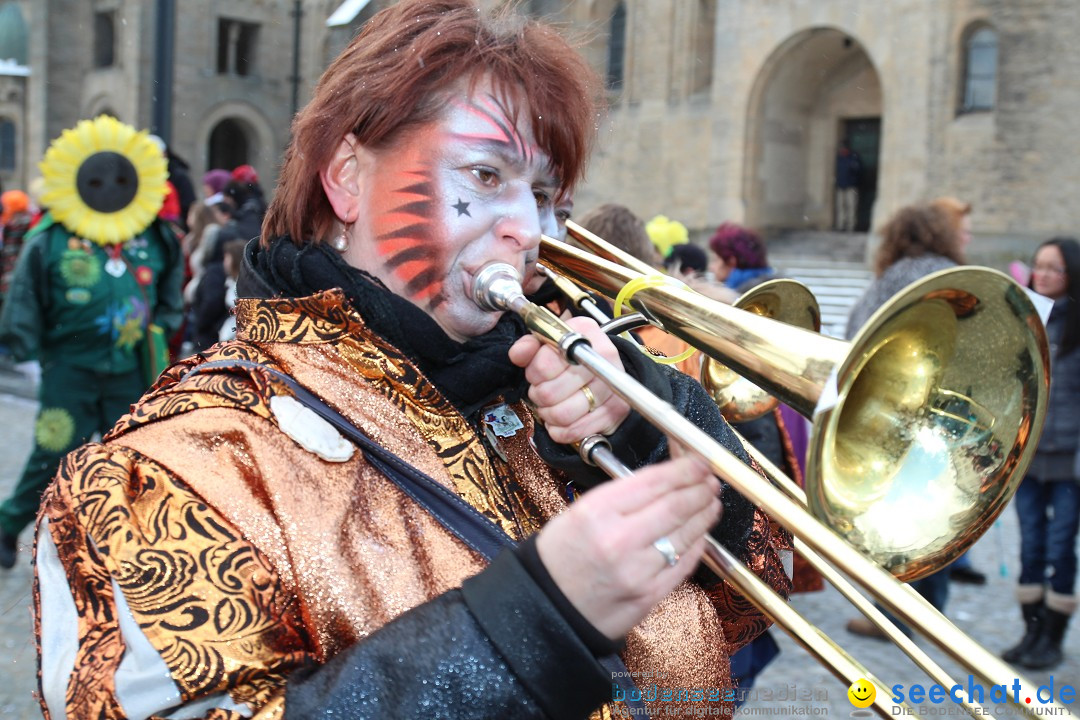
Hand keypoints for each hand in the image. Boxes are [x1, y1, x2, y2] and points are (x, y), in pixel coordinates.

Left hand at [508, 316, 631, 442]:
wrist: (605, 367)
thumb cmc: (572, 356)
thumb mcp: (549, 342)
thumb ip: (529, 346)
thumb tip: (518, 354)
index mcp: (585, 334)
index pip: (544, 364)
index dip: (533, 374)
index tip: (536, 375)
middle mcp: (604, 358)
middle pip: (551, 393)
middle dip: (539, 396)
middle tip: (541, 392)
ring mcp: (613, 387)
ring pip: (562, 415)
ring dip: (548, 414)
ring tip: (549, 406)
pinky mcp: (615, 411)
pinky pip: (575, 431)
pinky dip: (560, 430)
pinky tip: (560, 420)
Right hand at [536, 455, 721, 639]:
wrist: (547, 608)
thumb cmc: (561, 557)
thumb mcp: (578, 513)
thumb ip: (620, 497)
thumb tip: (665, 481)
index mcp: (596, 513)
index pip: (653, 482)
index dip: (683, 469)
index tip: (698, 462)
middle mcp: (618, 540)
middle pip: (676, 506)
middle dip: (700, 489)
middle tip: (710, 480)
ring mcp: (638, 571)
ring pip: (686, 535)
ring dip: (704, 514)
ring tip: (711, 502)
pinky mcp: (650, 596)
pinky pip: (684, 564)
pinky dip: (697, 544)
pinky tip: (701, 532)